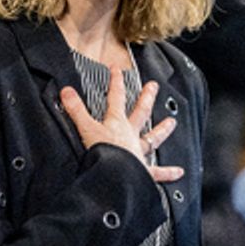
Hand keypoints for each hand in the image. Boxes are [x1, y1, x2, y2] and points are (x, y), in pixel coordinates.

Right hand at [60, 67, 182, 183]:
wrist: (114, 176)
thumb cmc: (102, 153)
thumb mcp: (85, 128)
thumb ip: (75, 110)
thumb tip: (65, 91)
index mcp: (116, 123)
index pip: (115, 97)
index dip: (116, 82)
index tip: (117, 69)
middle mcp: (130, 135)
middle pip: (140, 112)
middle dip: (146, 98)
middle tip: (153, 87)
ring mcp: (137, 152)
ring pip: (152, 139)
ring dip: (162, 130)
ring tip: (172, 123)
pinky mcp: (142, 170)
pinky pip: (157, 172)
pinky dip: (167, 173)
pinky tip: (178, 171)